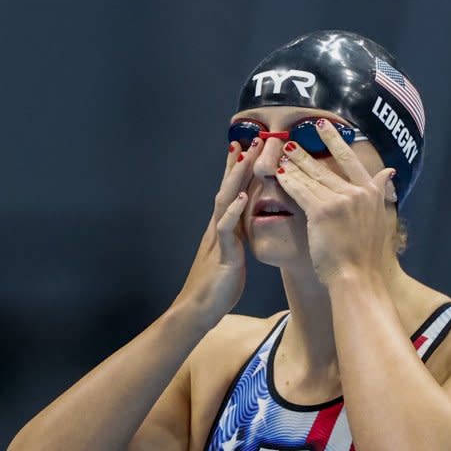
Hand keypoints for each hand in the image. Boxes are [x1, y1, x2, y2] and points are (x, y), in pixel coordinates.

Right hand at [172, 139, 259, 328]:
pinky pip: (226, 229)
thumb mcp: (233, 256)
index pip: (230, 193)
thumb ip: (237, 238)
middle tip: (251, 141)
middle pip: (227, 189)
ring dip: (235, 179)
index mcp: (223, 228)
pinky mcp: (222, 254)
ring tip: (246, 158)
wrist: (200, 310)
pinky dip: (233, 211)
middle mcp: (218, 228)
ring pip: (224, 202)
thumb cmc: (218, 286)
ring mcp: (218, 239)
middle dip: (239, 165)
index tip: (247, 148)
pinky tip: (242, 197)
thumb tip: (246, 224)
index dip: (237, 171)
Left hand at [275, 119, 395, 283]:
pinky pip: (300, 191)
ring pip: (311, 177)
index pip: (351, 161)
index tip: (323, 127)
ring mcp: (340, 200)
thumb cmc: (366, 257)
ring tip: (279, 152)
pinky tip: (278, 173)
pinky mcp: (322, 211)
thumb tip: (389, 171)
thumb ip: (382, 194)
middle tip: (291, 138)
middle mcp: (358, 193)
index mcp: (372, 193)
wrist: (359, 278)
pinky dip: (288, 181)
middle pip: (326, 167)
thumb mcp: (382, 220)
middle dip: (305, 152)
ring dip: (293, 164)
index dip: (335, 142)